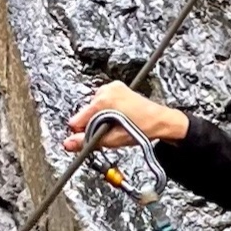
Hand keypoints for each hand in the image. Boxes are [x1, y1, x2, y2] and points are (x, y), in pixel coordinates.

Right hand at [64, 83, 189, 152]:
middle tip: (108, 133)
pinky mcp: (117, 87)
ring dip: (100, 118)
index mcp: (103, 100)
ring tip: (116, 126)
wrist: (161, 121)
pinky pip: (104, 101)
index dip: (82, 132)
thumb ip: (88, 141)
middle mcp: (106, 90)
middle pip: (87, 112)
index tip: (90, 139)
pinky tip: (117, 117)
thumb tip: (68, 144)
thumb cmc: (142, 129)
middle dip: (93, 125)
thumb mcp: (113, 140)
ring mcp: (112, 87)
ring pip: (95, 107)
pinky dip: (106, 111)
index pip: (78, 119)